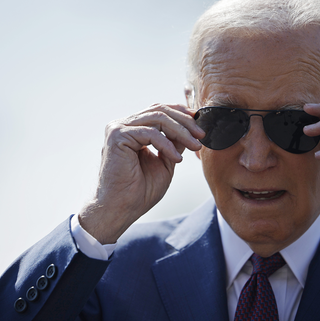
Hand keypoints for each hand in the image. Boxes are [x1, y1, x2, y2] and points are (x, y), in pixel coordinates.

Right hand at [78, 103, 204, 243]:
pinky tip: (177, 159)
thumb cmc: (139, 192)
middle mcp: (123, 125)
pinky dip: (167, 144)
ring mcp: (118, 129)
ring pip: (157, 118)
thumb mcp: (164, 163)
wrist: (121, 209)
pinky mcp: (117, 136)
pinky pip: (150, 132)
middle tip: (201, 135)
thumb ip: (174, 143)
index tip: (200, 126)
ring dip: (181, 131)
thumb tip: (191, 129)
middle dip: (185, 121)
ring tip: (194, 146)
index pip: (159, 112)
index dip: (181, 114)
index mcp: (132, 130)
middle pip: (159, 111)